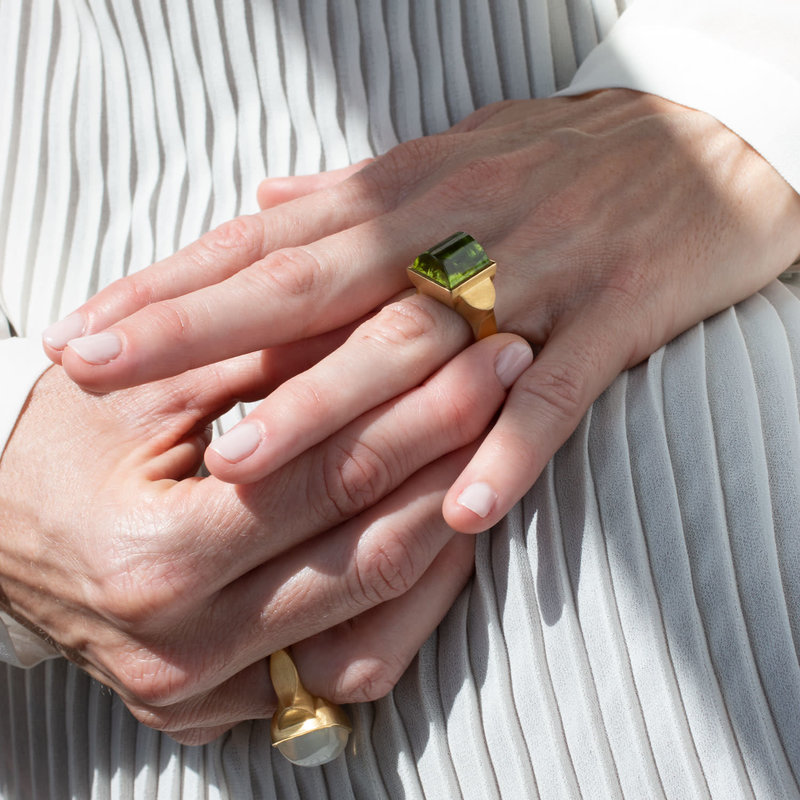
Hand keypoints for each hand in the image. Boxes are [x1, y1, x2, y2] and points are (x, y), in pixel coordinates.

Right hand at [2, 315, 530, 743]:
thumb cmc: (64, 441)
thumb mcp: (148, 383)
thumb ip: (264, 362)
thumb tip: (386, 318)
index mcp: (155, 553)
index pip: (328, 470)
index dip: (418, 401)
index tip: (480, 343)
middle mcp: (186, 646)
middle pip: (368, 549)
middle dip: (454, 453)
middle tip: (508, 379)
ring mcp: (209, 695)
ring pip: (378, 626)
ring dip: (448, 533)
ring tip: (497, 453)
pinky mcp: (226, 709)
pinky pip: (351, 668)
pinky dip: (411, 603)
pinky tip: (445, 535)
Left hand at [43, 90, 799, 531]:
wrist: (710, 143)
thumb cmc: (566, 157)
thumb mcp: (451, 157)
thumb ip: (355, 193)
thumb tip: (264, 203)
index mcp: (410, 190)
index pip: (268, 241)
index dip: (172, 283)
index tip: (86, 327)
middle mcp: (458, 227)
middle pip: (310, 285)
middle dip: (196, 329)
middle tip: (93, 372)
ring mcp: (538, 274)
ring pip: (420, 346)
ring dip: (331, 407)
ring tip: (238, 464)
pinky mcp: (616, 317)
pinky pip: (560, 394)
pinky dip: (511, 449)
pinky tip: (462, 513)